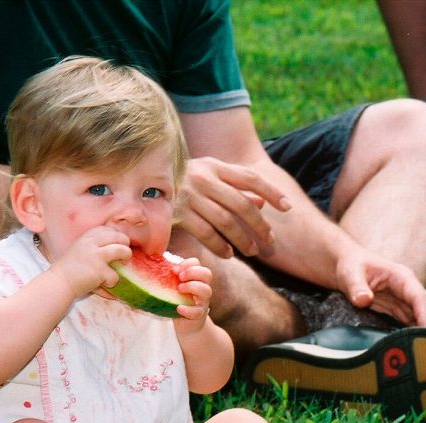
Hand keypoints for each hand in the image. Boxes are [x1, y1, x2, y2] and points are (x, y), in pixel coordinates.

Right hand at [46, 226, 130, 299]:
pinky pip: (116, 275)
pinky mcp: (99, 270)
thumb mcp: (79, 251)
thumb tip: (116, 249)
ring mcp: (95, 256)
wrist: (59, 283)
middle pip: (117, 236)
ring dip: (126, 257)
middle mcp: (90, 244)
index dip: (115, 234)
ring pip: (122, 250)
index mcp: (85, 238)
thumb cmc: (69, 271)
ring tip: (122, 264)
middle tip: (125, 253)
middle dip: (125, 243)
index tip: (118, 242)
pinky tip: (105, 283)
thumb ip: (93, 247)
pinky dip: (112, 281)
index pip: (106, 229)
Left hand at [172, 256, 212, 323]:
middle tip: (180, 278)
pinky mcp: (199, 315)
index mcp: (195, 279)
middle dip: (193, 272)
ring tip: (179, 290)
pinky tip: (179, 308)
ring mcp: (202, 302)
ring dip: (192, 287)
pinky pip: (198, 311)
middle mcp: (202, 288)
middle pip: (207, 274)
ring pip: (206, 290)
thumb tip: (150, 262)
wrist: (185, 325)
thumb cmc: (176, 302)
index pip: (197, 263)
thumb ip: (167, 276)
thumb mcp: (171, 287)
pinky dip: (188, 309)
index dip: (187, 263)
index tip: (174, 270)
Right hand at [177, 156, 291, 258]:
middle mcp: (203, 177)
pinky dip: (219, 245)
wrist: (138, 182)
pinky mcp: (177, 212)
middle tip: (270, 242)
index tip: (288, 208)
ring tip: (252, 252)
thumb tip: (264, 203)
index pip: (251, 178)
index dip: (272, 192)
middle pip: (242, 204)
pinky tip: (228, 254)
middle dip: (260, 226)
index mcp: (214, 166)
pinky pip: (205, 232)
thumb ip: (235, 189)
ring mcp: (189, 194)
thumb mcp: (208, 178)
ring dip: (242, 239)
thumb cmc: (181, 182)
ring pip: (226, 221)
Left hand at [335, 248, 425, 328]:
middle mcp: (408, 289)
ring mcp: (405, 300)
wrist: (347, 266)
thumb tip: (364, 299)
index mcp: (402, 277)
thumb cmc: (351, 265)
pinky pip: (413, 323)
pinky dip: (416, 334)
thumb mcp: (350, 273)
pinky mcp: (399, 309)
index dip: (424, 314)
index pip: (419, 297)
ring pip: (425, 317)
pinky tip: (414, 347)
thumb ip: (356, 287)